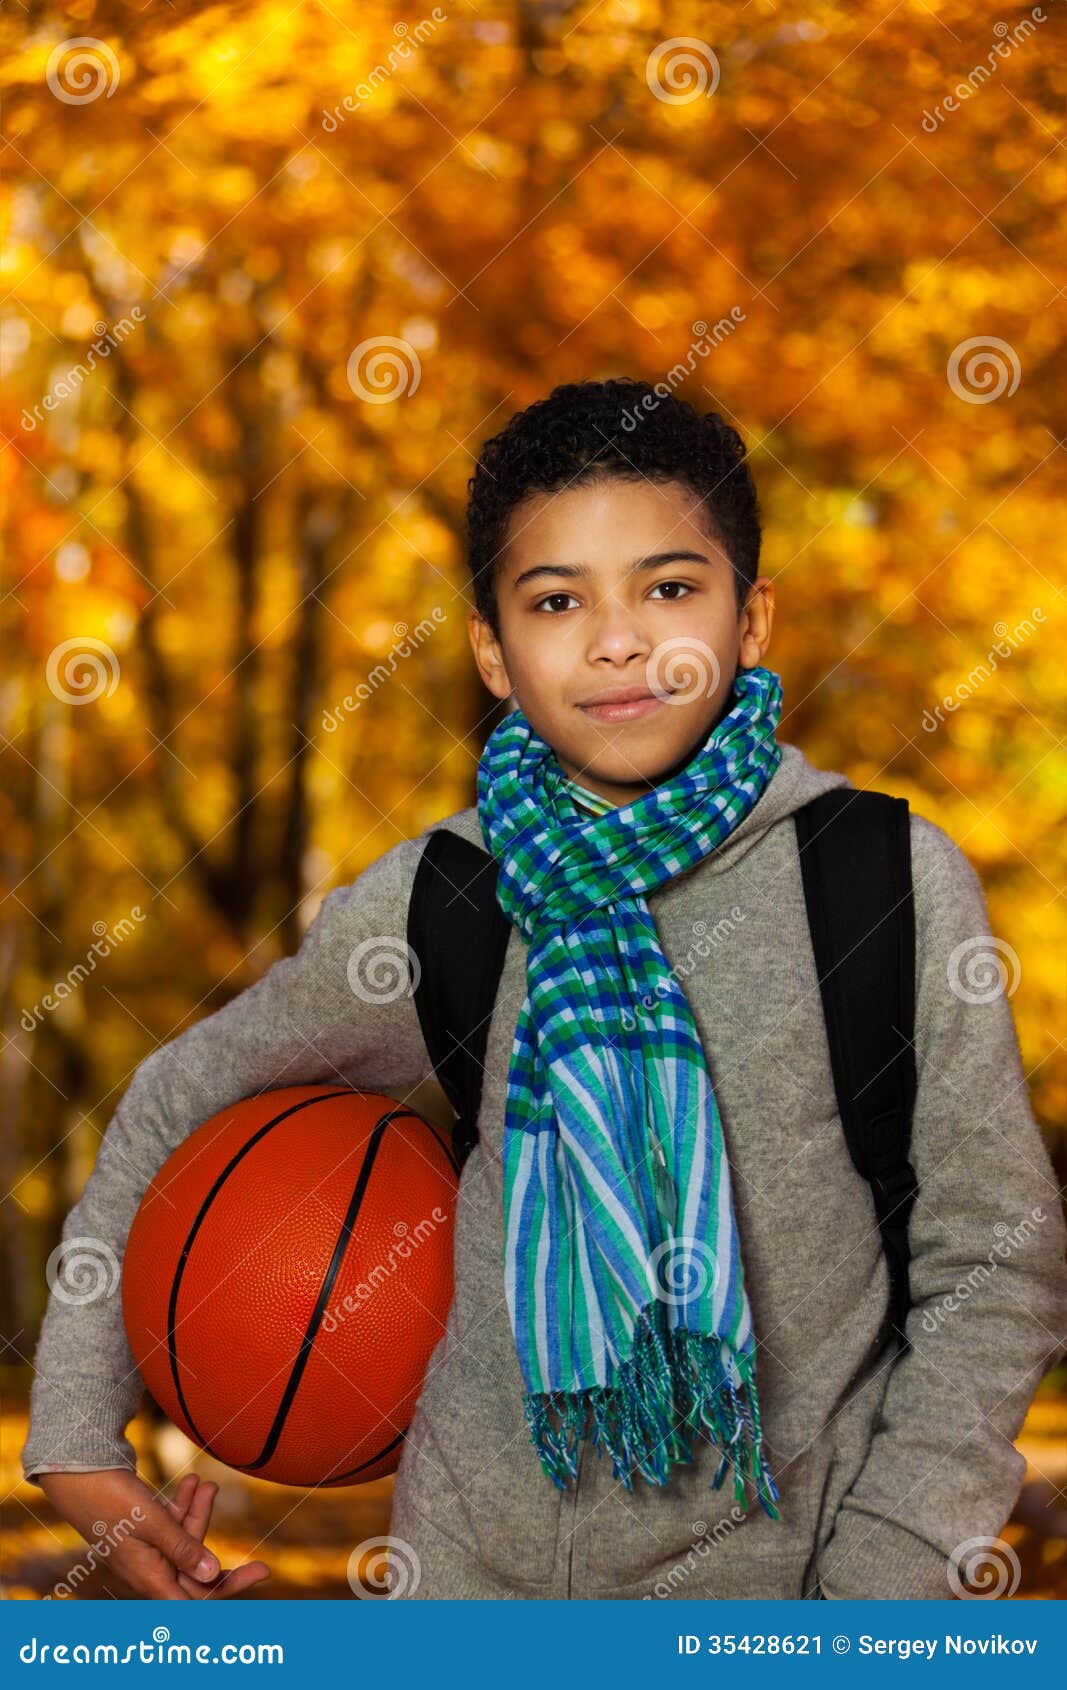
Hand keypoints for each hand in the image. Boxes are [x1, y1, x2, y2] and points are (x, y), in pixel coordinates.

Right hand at [36, 1468, 271, 1599]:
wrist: (74, 1472)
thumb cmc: (110, 1498)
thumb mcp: (151, 1522)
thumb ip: (182, 1549)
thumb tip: (213, 1573)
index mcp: (149, 1578)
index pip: (196, 1600)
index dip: (229, 1589)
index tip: (261, 1572)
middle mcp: (148, 1570)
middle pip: (196, 1575)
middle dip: (224, 1561)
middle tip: (262, 1562)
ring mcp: (144, 1551)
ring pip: (185, 1544)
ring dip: (199, 1516)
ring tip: (206, 1484)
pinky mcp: (140, 1531)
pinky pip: (171, 1528)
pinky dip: (184, 1508)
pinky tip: (194, 1483)